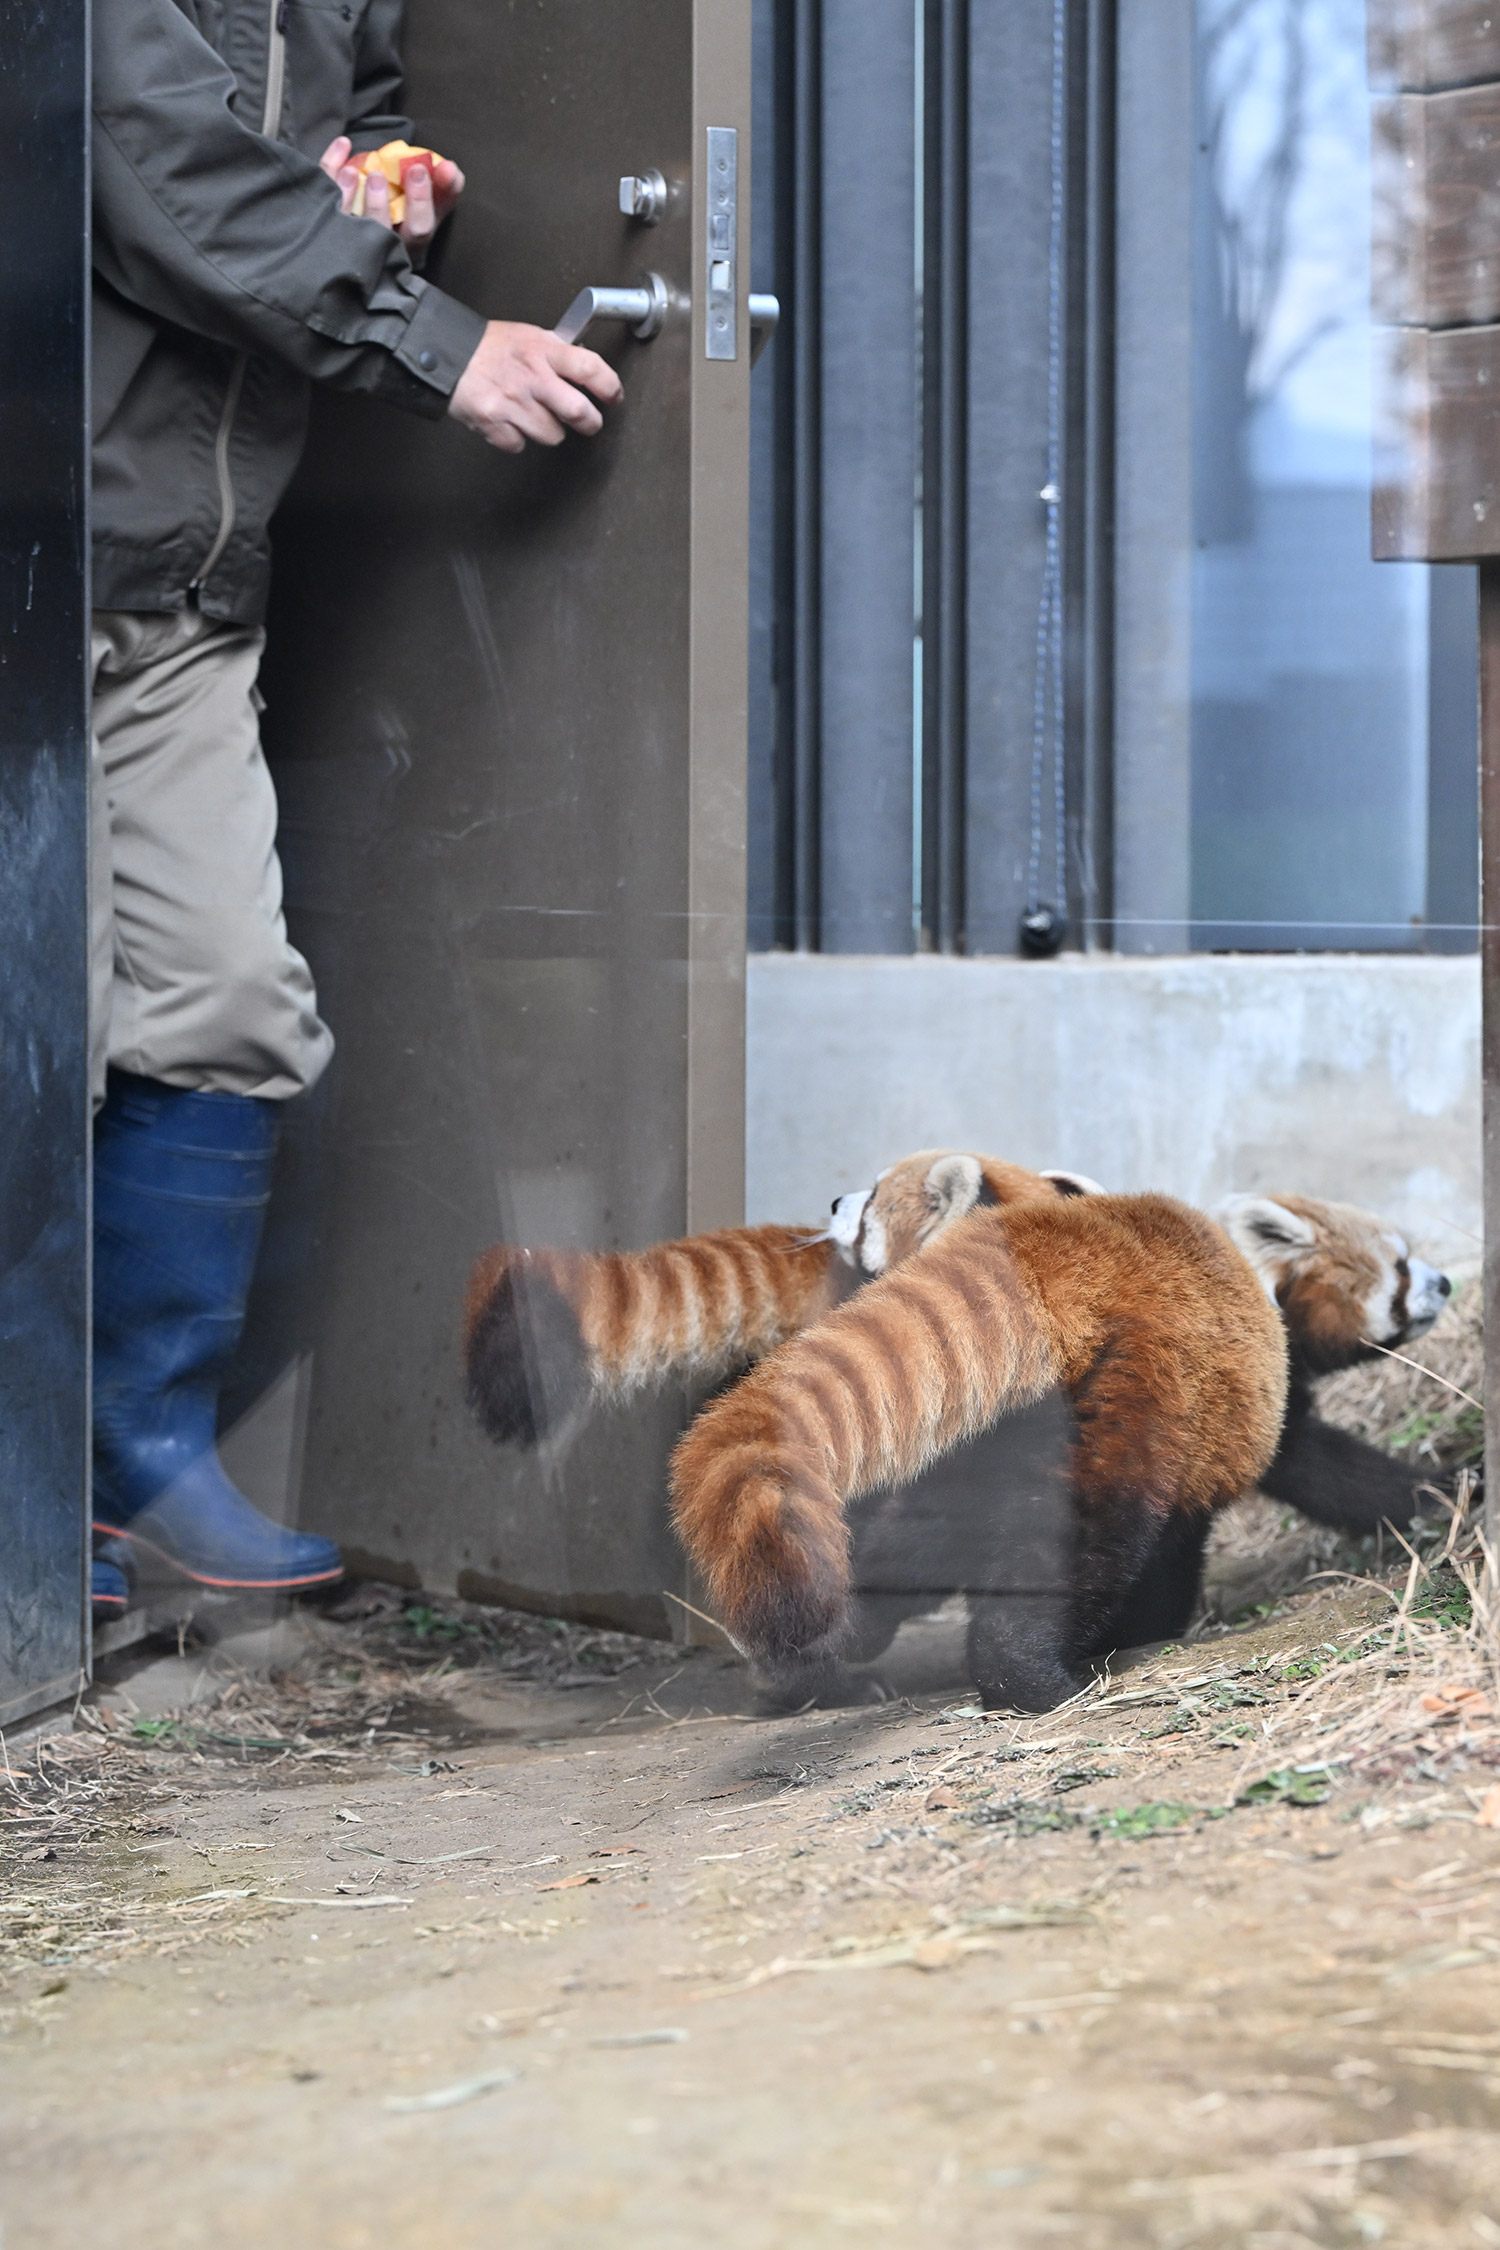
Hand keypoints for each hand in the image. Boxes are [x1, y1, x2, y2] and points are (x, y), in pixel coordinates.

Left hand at [318, 136, 463, 254]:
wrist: (368, 235)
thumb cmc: (406, 220)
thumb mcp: (431, 208)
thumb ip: (445, 189)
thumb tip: (450, 168)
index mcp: (409, 246)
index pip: (419, 230)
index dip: (420, 201)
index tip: (419, 170)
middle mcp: (379, 250)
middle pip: (379, 234)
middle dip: (379, 205)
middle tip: (379, 175)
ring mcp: (349, 240)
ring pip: (345, 224)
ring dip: (349, 194)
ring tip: (353, 171)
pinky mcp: (327, 223)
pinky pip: (324, 198)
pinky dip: (330, 167)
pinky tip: (343, 144)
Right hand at [448, 321, 622, 452]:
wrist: (446, 354)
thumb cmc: (488, 346)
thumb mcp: (529, 336)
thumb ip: (557, 353)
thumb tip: (586, 369)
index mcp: (543, 351)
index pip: (591, 369)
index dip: (610, 387)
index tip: (613, 396)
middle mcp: (532, 378)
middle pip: (579, 412)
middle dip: (590, 422)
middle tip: (588, 421)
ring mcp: (513, 403)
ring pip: (552, 435)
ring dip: (548, 430)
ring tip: (534, 414)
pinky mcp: (494, 423)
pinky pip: (520, 445)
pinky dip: (517, 438)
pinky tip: (510, 421)